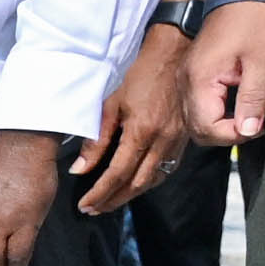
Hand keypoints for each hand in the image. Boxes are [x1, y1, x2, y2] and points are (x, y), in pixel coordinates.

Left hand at [73, 27, 192, 214]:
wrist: (175, 55)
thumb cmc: (140, 75)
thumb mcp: (111, 103)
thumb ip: (96, 140)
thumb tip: (79, 169)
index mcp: (142, 131)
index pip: (118, 174)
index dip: (100, 193)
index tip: (84, 205)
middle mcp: (163, 141)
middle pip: (137, 184)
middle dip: (113, 200)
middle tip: (93, 210)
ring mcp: (177, 141)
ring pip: (154, 180)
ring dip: (130, 195)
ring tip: (109, 203)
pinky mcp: (184, 139)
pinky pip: (166, 169)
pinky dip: (149, 182)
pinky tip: (135, 186)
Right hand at [188, 1, 264, 144]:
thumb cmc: (256, 22)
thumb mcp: (263, 62)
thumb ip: (253, 99)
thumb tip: (248, 131)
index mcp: (199, 80)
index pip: (206, 127)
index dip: (233, 135)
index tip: (258, 125)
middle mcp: (185, 83)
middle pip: (197, 129)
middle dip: (226, 134)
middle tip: (254, 123)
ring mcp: (186, 79)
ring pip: (195, 121)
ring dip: (220, 125)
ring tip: (248, 114)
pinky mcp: (192, 75)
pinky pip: (197, 107)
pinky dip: (215, 114)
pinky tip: (236, 105)